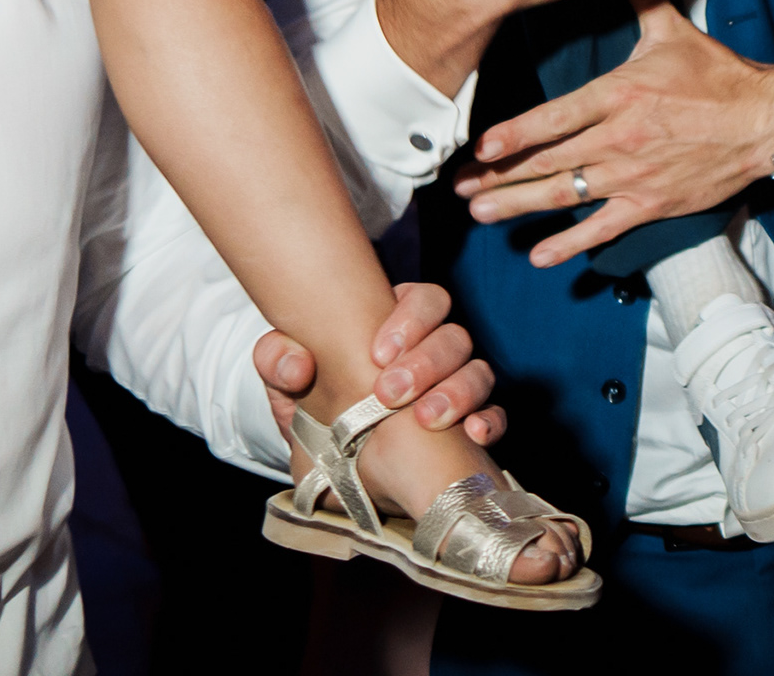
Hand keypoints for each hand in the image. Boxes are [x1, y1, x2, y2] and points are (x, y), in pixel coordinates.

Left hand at [256, 282, 505, 446]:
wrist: (335, 474)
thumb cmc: (318, 416)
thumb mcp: (288, 391)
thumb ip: (277, 362)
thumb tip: (297, 364)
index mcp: (397, 327)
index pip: (424, 299)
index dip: (410, 317)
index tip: (378, 352)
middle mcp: (434, 352)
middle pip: (455, 335)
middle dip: (427, 361)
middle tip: (390, 394)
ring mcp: (458, 388)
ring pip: (479, 371)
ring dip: (457, 391)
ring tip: (426, 418)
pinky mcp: (473, 427)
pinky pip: (496, 416)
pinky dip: (489, 421)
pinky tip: (473, 435)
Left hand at [458, 0, 773, 265]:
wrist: (767, 121)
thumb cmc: (719, 76)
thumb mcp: (671, 28)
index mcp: (620, 94)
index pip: (555, 118)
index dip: (514, 136)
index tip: (480, 148)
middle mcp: (620, 138)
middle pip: (549, 162)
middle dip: (500, 177)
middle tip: (461, 187)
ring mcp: (634, 176)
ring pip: (567, 196)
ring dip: (520, 207)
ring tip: (482, 213)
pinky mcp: (652, 204)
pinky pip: (604, 229)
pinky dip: (571, 244)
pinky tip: (541, 254)